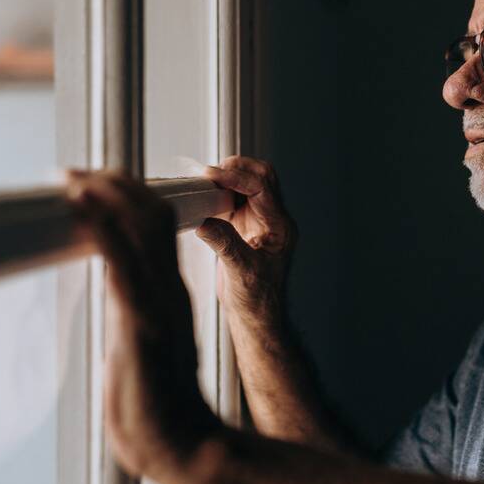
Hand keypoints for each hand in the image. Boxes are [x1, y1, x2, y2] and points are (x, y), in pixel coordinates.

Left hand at [67, 170, 219, 478]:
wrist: (180, 448)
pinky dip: (102, 228)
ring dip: (103, 195)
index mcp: (167, 294)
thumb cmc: (155, 411)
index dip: (124, 196)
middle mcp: (166, 289)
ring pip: (140, 228)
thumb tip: (111, 318)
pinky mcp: (140, 323)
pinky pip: (121, 263)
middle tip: (72, 172)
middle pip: (149, 214)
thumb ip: (130, 326)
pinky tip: (81, 205)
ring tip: (73, 177)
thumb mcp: (140, 351)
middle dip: (110, 184)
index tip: (89, 182)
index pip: (154, 227)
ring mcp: (156, 304)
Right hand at [195, 156, 296, 334]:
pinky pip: (233, 199)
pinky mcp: (243, 226)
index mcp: (281, 227)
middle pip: (261, 177)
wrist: (255, 315)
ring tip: (204, 183)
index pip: (262, 189)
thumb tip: (204, 221)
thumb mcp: (240, 271)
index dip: (237, 178)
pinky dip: (218, 193)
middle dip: (237, 169)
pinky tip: (203, 198)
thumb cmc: (257, 300)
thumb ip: (224, 244)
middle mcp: (273, 220)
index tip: (213, 176)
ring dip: (227, 179)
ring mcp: (258, 221)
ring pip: (248, 185)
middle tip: (210, 173)